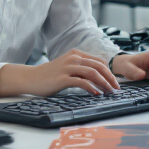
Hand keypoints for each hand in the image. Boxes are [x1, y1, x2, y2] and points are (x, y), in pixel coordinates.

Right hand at [0, 49, 118, 96]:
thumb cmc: (50, 75)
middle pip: (99, 66)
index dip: (109, 72)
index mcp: (76, 54)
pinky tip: (96, 94)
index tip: (115, 83)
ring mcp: (68, 67)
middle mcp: (73, 58)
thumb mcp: (67, 67)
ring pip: (92, 73)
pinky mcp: (63, 78)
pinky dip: (91, 88)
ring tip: (109, 92)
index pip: (99, 61)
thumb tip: (98, 78)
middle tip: (117, 89)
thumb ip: (81, 69)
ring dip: (104, 83)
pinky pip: (81, 82)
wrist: (31, 78)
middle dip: (110, 78)